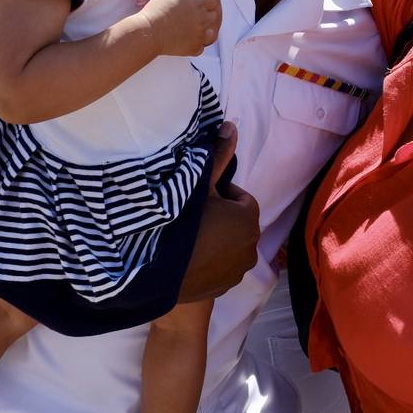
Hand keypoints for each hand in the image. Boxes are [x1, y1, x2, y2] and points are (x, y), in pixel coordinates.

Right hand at [140, 0, 221, 56]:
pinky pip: (201, 46)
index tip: (196, 2)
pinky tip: (185, 40)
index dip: (205, 0)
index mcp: (199, 3)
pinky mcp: (195, 48)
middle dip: (205, 14)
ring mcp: (200, 35)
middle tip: (191, 16)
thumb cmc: (157, 10)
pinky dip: (195, 44)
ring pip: (210, 32)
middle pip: (213, 15)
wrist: (149, 32)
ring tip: (189, 29)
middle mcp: (203, 19)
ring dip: (203, 30)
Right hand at [178, 123, 259, 302]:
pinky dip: (212, 261)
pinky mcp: (226, 286)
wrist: (160, 268)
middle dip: (221, 217)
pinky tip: (191, 257)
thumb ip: (219, 155)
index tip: (200, 199)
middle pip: (236, 222)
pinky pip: (223, 266)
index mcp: (249, 218)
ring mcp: (239, 269)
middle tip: (193, 216)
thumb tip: (232, 126)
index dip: (219, 195)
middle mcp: (252, 245)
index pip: (239, 198)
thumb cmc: (183, 220)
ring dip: (218, 240)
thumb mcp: (199, 184)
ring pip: (230, 244)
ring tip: (190, 237)